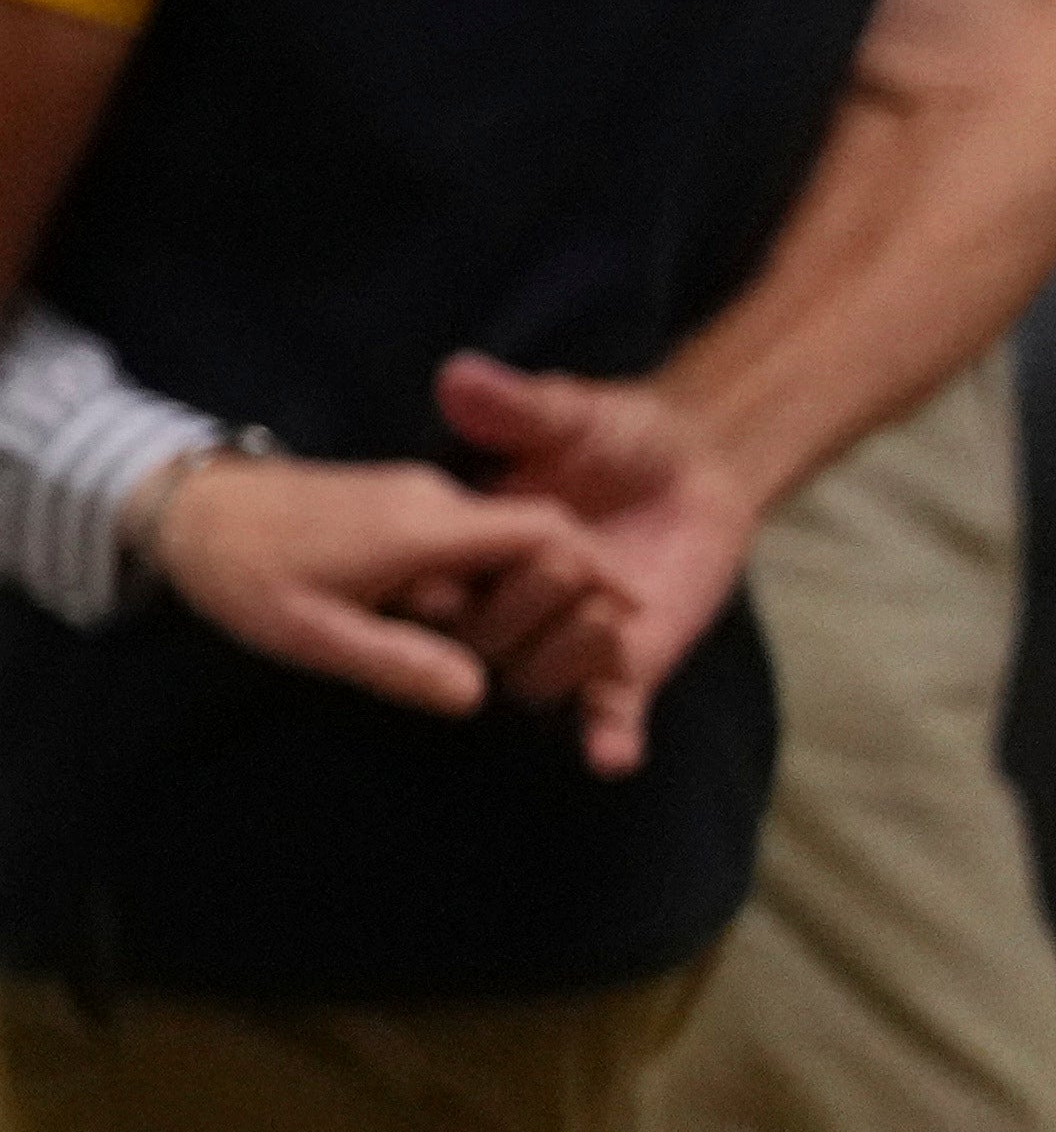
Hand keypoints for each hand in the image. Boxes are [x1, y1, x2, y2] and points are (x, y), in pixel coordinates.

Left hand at [129, 448, 608, 729]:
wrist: (184, 505)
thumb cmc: (241, 571)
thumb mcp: (311, 632)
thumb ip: (397, 663)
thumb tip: (480, 698)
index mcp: (428, 524)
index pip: (547, 535)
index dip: (597, 574)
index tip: (630, 621)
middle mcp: (437, 501)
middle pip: (535, 543)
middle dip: (560, 602)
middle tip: (553, 668)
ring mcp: (418, 499)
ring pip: (500, 547)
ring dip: (514, 601)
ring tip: (500, 661)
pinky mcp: (398, 508)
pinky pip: (466, 546)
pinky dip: (482, 588)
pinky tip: (460, 632)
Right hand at [431, 355, 762, 777]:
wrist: (698, 468)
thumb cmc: (618, 433)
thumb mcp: (568, 411)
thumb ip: (514, 405)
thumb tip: (457, 376)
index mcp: (471, 551)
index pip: (433, 589)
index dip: (435, 594)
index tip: (445, 586)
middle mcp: (504, 606)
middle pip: (481, 643)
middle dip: (521, 609)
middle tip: (572, 564)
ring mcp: (561, 642)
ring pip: (533, 683)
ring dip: (567, 656)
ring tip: (612, 609)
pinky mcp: (622, 671)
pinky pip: (603, 716)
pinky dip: (607, 739)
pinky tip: (612, 755)